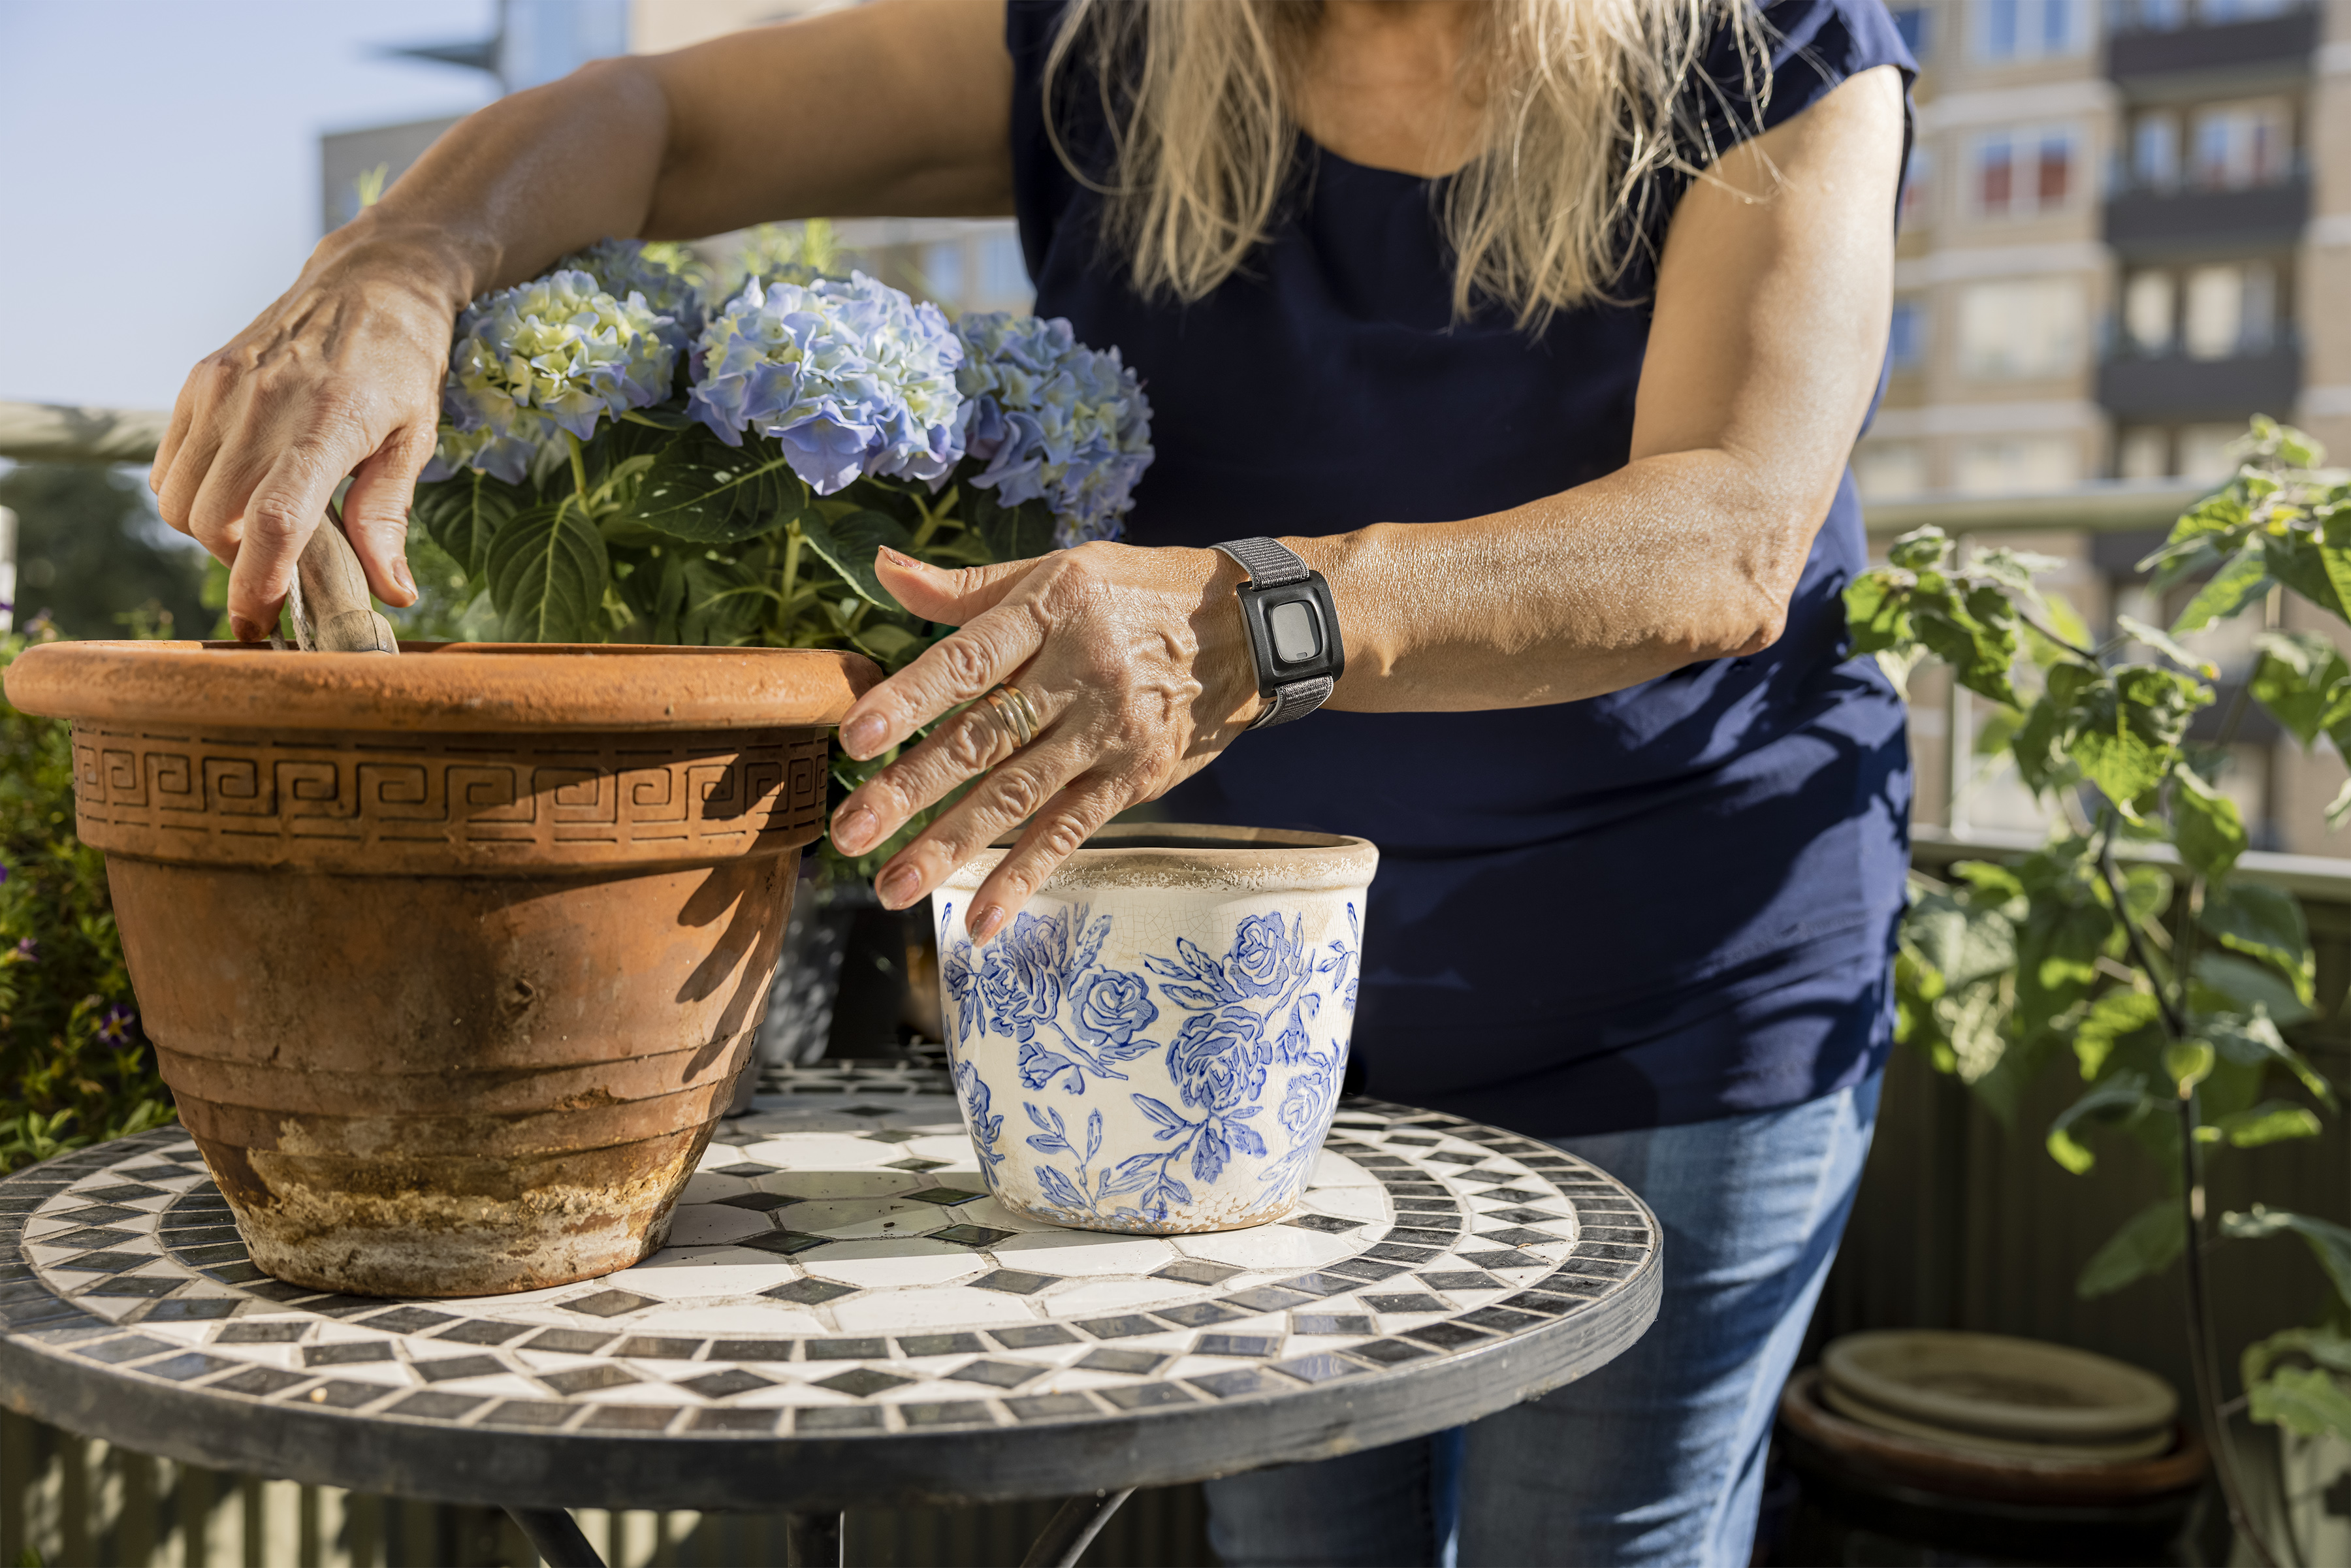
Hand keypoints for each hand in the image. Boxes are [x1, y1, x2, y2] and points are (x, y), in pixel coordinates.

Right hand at [149, 235, 462, 638]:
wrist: (371, 282)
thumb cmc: (403, 364)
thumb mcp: (418, 441)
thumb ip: (390, 517)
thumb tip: (393, 593)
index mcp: (329, 422)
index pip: (274, 520)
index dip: (258, 584)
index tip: (259, 625)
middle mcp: (263, 403)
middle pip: (215, 522)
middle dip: (240, 565)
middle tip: (281, 570)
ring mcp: (221, 388)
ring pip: (178, 499)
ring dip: (212, 534)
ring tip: (263, 528)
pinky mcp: (198, 380)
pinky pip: (169, 465)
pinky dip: (191, 495)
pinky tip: (238, 490)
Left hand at [828, 543, 1259, 942]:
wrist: (1250, 631)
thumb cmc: (1134, 595)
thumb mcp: (1058, 571)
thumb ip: (966, 586)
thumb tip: (882, 567)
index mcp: (1052, 608)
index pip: (969, 659)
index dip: (910, 699)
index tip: (855, 737)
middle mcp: (1080, 671)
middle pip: (984, 737)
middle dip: (910, 790)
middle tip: (849, 832)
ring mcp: (1109, 732)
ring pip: (1018, 794)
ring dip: (952, 846)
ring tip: (891, 886)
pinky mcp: (1134, 779)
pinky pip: (1070, 832)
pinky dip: (1025, 876)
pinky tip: (984, 918)